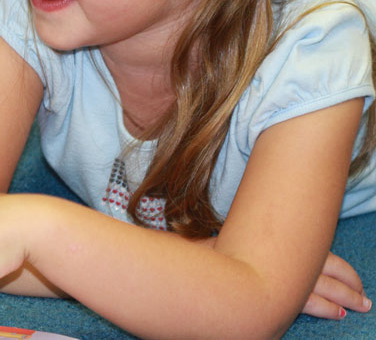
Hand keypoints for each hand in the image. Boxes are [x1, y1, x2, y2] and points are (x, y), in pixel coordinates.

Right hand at [196, 237, 370, 318]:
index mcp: (280, 245)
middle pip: (327, 275)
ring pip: (320, 293)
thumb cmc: (211, 253)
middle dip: (348, 288)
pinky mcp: (275, 302)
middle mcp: (285, 264)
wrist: (194, 271)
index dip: (341, 269)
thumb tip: (274, 239)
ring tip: (354, 308)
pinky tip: (335, 314)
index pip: (322, 256)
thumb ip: (258, 242)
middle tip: (363, 299)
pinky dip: (323, 309)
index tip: (353, 278)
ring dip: (340, 301)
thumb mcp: (236, 238)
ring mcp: (280, 283)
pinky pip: (304, 306)